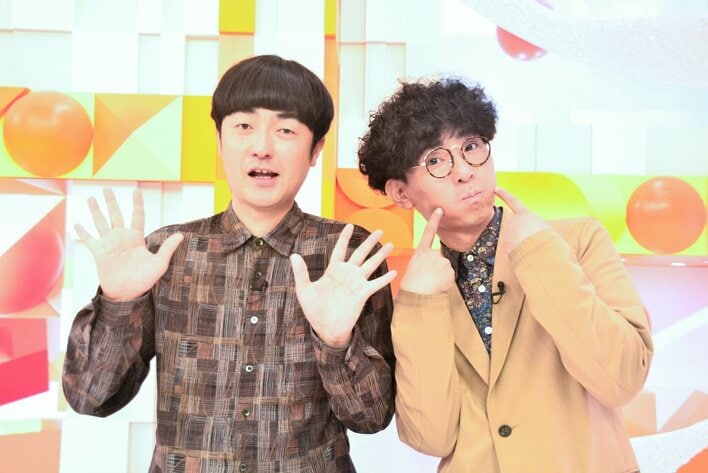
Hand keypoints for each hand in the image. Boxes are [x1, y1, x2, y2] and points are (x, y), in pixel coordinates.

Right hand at [75, 188, 183, 300]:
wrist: (127, 293)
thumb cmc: (144, 280)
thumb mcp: (159, 263)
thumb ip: (167, 248)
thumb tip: (181, 235)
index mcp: (136, 238)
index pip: (137, 216)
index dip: (137, 204)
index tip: (135, 191)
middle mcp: (121, 238)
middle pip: (115, 214)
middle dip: (111, 201)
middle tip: (106, 188)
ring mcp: (109, 244)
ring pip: (101, 222)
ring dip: (95, 211)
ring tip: (91, 198)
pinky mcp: (99, 253)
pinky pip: (89, 240)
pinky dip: (83, 232)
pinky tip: (77, 224)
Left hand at [290, 224, 396, 347]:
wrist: (326, 328)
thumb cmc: (315, 310)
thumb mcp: (304, 290)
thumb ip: (301, 272)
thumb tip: (293, 255)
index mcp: (333, 270)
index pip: (340, 249)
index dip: (344, 237)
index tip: (350, 225)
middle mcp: (347, 274)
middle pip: (360, 253)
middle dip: (370, 242)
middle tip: (380, 230)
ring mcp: (356, 283)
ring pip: (371, 264)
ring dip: (381, 255)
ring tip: (390, 244)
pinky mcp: (362, 294)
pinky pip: (376, 284)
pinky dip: (385, 278)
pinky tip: (394, 272)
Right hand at [400, 208, 454, 294]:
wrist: (416, 294)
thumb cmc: (411, 284)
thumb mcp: (414, 267)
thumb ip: (425, 261)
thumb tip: (434, 266)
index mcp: (421, 252)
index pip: (428, 232)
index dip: (434, 220)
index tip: (440, 210)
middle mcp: (433, 254)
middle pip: (440, 259)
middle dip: (438, 268)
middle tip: (428, 278)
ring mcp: (442, 261)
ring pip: (446, 268)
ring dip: (441, 276)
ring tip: (431, 283)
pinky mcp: (450, 271)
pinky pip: (450, 277)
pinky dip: (446, 282)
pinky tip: (437, 286)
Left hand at [494, 187, 548, 253]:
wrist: (537, 249)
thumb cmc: (545, 239)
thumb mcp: (543, 227)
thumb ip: (533, 227)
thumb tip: (527, 236)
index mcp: (525, 214)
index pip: (512, 201)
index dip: (504, 194)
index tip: (495, 189)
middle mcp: (514, 221)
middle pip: (518, 228)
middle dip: (524, 235)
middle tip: (534, 240)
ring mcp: (509, 232)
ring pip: (516, 239)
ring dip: (523, 244)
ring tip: (532, 247)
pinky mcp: (506, 243)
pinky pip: (513, 248)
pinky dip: (519, 251)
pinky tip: (525, 253)